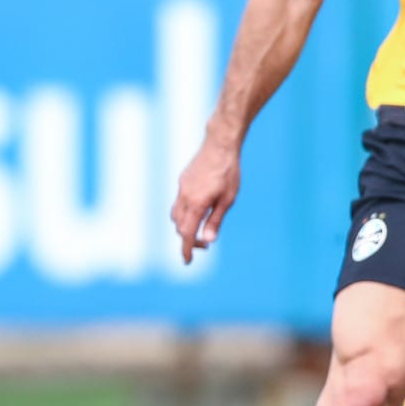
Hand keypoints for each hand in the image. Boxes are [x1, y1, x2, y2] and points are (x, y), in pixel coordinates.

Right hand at [171, 135, 241, 263]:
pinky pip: (179, 201)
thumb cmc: (228, 172)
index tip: (187, 261)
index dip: (186, 249)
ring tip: (200, 227)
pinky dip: (185, 212)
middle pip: (179, 226)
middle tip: (204, 244)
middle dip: (188, 238)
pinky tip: (199, 208)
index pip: (186, 233)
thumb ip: (215, 220)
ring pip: (176, 214)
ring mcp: (182, 188)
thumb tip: (207, 239)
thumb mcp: (227, 199)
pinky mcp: (183, 180)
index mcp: (196, 203)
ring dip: (184, 225)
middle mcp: (185, 197)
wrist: (220, 144)